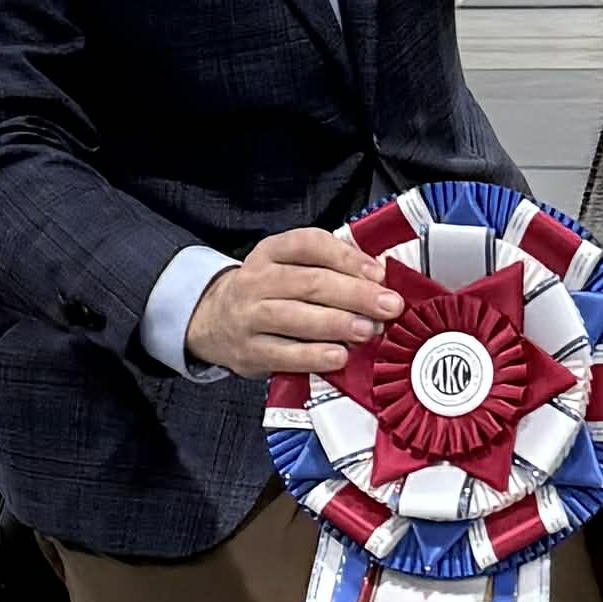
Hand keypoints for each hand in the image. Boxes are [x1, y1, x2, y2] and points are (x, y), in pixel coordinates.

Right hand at [185, 226, 403, 378]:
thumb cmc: (268, 292)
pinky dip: (314, 356)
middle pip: (309, 283)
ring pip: (295, 317)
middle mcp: (257, 281)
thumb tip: (378, 279)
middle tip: (388, 305)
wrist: (214, 321)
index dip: (347, 258)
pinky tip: (339, 356)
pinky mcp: (250, 352)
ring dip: (337, 324)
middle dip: (355, 294)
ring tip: (368, 329)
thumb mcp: (289, 266)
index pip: (309, 244)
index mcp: (271, 252)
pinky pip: (284, 355)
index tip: (379, 273)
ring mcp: (250, 317)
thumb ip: (330, 267)